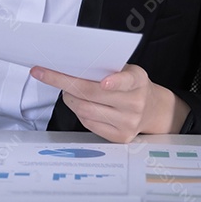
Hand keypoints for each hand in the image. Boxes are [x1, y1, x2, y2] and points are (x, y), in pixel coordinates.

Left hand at [29, 63, 189, 142]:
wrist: (152, 109)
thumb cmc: (132, 86)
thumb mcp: (127, 70)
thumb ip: (107, 68)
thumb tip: (72, 64)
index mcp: (137, 81)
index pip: (126, 81)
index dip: (115, 82)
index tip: (105, 82)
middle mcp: (135, 103)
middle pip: (93, 94)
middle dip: (64, 82)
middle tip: (48, 74)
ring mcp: (128, 122)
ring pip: (85, 110)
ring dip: (68, 98)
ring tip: (66, 89)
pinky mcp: (120, 137)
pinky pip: (88, 123)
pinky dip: (78, 111)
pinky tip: (78, 103)